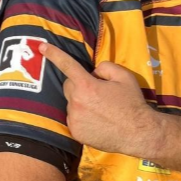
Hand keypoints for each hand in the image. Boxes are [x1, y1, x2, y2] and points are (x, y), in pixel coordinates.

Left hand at [40, 43, 156, 155]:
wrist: (139, 133)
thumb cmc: (132, 103)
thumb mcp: (124, 77)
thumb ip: (105, 67)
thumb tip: (93, 72)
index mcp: (87, 86)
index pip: (67, 65)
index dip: (53, 54)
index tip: (41, 46)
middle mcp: (76, 102)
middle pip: (69, 86)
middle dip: (79, 85)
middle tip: (98, 92)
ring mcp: (74, 119)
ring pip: (71, 103)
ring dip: (80, 102)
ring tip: (100, 109)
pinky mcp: (75, 132)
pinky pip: (73, 118)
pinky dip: (81, 117)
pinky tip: (97, 121)